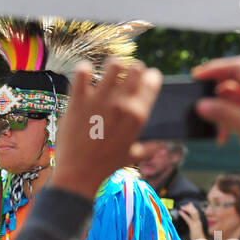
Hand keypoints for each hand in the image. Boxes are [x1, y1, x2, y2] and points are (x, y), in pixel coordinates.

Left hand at [51, 59, 162, 198]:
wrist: (78, 174)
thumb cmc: (105, 166)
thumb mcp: (132, 156)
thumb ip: (150, 148)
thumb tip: (162, 145)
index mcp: (137, 115)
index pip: (152, 81)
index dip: (151, 76)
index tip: (147, 78)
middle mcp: (121, 104)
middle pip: (135, 68)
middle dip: (133, 69)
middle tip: (126, 76)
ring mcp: (98, 100)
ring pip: (113, 65)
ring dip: (113, 67)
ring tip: (109, 74)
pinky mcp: (78, 101)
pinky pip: (82, 72)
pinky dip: (84, 69)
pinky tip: (85, 74)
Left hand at [177, 202, 204, 239]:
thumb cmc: (198, 239)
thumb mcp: (195, 232)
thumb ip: (193, 227)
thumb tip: (191, 225)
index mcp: (198, 222)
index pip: (196, 213)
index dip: (193, 208)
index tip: (189, 204)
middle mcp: (198, 222)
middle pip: (195, 212)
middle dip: (190, 207)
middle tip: (185, 204)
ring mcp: (196, 224)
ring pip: (193, 213)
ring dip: (188, 209)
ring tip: (182, 207)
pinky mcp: (193, 226)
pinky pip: (188, 219)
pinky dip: (184, 215)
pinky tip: (180, 212)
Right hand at [192, 56, 239, 194]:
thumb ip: (222, 113)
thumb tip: (201, 105)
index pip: (238, 67)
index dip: (216, 68)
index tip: (197, 76)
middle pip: (233, 80)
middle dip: (215, 91)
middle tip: (198, 98)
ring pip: (231, 98)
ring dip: (219, 111)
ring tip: (214, 128)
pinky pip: (233, 112)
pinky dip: (224, 121)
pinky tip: (222, 137)